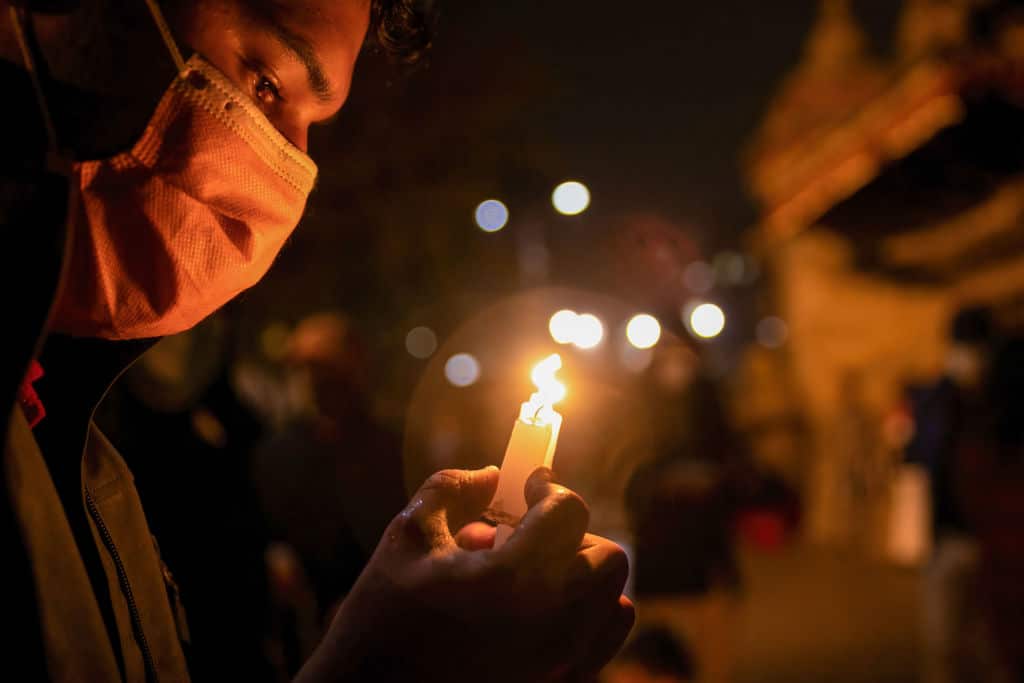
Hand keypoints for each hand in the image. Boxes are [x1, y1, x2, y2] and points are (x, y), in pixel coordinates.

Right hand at [295, 466, 633, 682]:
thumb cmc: (381, 618)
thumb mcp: (408, 537)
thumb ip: (453, 490)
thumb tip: (493, 475)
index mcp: (514, 579)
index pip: (568, 512)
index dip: (548, 488)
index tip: (530, 487)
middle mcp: (552, 626)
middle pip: (608, 559)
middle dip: (573, 536)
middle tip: (530, 537)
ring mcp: (560, 667)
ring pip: (613, 606)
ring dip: (582, 581)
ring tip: (532, 581)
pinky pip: (598, 648)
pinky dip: (580, 623)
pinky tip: (530, 619)